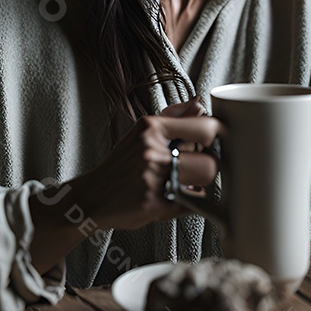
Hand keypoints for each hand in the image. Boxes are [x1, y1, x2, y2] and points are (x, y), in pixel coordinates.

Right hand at [72, 96, 220, 231]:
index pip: (205, 128)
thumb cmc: (122, 163)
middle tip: (199, 165)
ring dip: (201, 183)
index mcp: (151, 128)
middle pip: (210, 161)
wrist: (93, 196)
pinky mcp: (156, 206)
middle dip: (209, 165)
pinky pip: (191, 203)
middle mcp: (152, 152)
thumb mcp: (142, 132)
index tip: (215, 141)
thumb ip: (174, 117)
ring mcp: (154, 180)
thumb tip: (200, 104)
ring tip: (188, 180)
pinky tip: (178, 195)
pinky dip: (190, 200)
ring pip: (203, 183)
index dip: (218, 136)